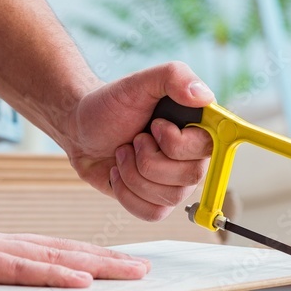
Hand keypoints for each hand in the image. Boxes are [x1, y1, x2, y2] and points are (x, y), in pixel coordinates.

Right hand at [0, 196, 149, 286]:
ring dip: (94, 263)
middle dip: (104, 258)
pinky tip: (80, 279)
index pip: (43, 250)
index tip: (112, 261)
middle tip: (142, 265)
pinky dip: (51, 274)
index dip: (81, 255)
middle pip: (58, 249)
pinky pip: (16, 269)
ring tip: (129, 271)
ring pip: (49, 255)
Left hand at [64, 62, 214, 221]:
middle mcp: (192, 157)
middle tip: (134, 139)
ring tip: (123, 153)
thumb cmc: (111, 104)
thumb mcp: (139, 82)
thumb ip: (174, 76)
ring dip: (133, 174)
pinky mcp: (155, 201)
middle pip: (190, 178)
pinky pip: (153, 214)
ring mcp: (175, 182)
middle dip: (148, 159)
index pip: (209, 148)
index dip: (177, 143)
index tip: (154, 126)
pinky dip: (127, 194)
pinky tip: (118, 173)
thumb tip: (205, 96)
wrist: (80, 128)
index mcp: (197, 127)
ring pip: (169, 198)